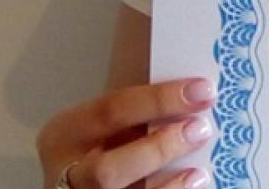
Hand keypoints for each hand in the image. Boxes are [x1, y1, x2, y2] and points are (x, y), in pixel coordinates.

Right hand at [35, 78, 215, 188]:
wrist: (72, 185)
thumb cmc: (100, 144)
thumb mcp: (105, 122)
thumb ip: (137, 110)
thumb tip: (191, 91)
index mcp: (66, 134)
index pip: (112, 110)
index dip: (160, 99)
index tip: (202, 90)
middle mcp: (66, 173)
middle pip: (107, 170)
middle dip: (158, 150)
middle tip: (199, 130)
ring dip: (167, 187)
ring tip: (199, 172)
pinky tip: (193, 185)